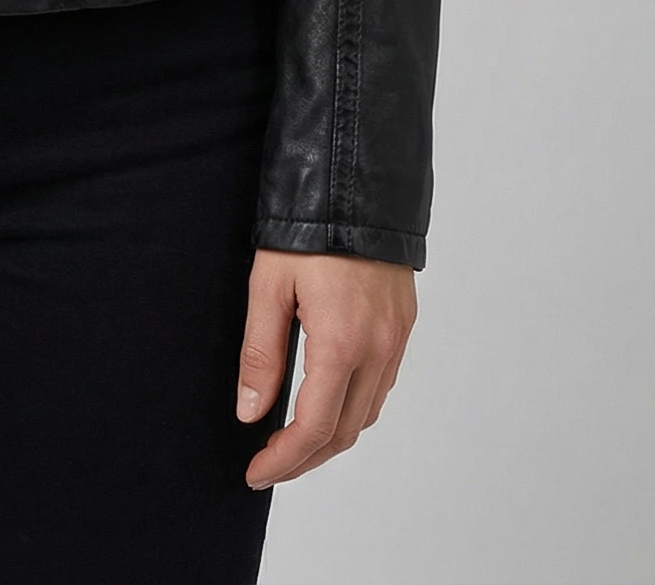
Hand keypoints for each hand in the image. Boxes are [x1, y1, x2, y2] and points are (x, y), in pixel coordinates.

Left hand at [236, 247, 415, 487]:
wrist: (358, 182)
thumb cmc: (309, 227)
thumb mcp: (269, 285)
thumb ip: (261, 353)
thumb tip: (250, 412)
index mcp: (341, 344)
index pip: (314, 428)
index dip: (284, 460)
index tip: (256, 473)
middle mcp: (378, 349)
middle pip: (344, 432)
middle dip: (305, 458)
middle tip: (270, 465)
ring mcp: (396, 339)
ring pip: (367, 413)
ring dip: (331, 437)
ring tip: (294, 441)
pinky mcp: (403, 324)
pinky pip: (382, 386)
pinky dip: (354, 407)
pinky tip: (329, 401)